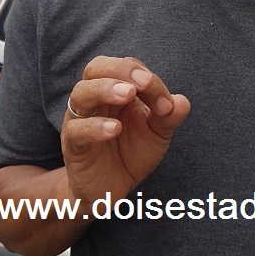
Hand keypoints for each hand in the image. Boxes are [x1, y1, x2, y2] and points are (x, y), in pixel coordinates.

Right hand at [61, 56, 190, 207]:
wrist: (111, 188)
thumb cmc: (131, 152)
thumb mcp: (157, 134)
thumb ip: (168, 117)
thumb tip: (182, 102)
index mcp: (116, 89)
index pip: (127, 68)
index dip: (148, 79)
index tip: (167, 104)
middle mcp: (96, 99)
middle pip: (96, 67)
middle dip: (121, 70)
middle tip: (142, 83)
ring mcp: (81, 119)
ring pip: (81, 92)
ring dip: (105, 89)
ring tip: (128, 94)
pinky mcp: (72, 144)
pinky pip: (76, 129)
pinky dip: (95, 126)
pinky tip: (115, 128)